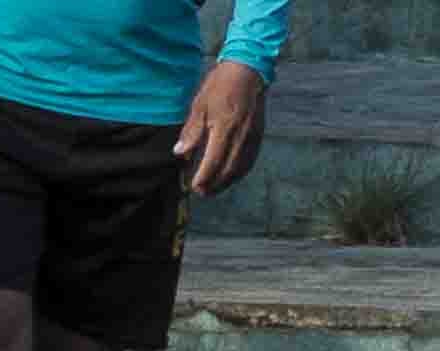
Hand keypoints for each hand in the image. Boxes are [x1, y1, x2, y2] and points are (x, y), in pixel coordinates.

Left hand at [174, 60, 265, 192]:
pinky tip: (231, 175)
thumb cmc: (220, 85)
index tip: (193, 187)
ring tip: (214, 188)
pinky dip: (241, 171)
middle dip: (214, 184)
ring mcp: (253, 135)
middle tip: (201, 192)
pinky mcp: (259, 133)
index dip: (203, 178)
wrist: (249, 69)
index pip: (213, 162)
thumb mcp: (200, 106)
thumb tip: (180, 153)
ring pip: (242, 167)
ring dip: (228, 181)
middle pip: (228, 170)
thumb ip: (191, 132)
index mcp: (225, 128)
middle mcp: (241, 135)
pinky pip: (251, 158)